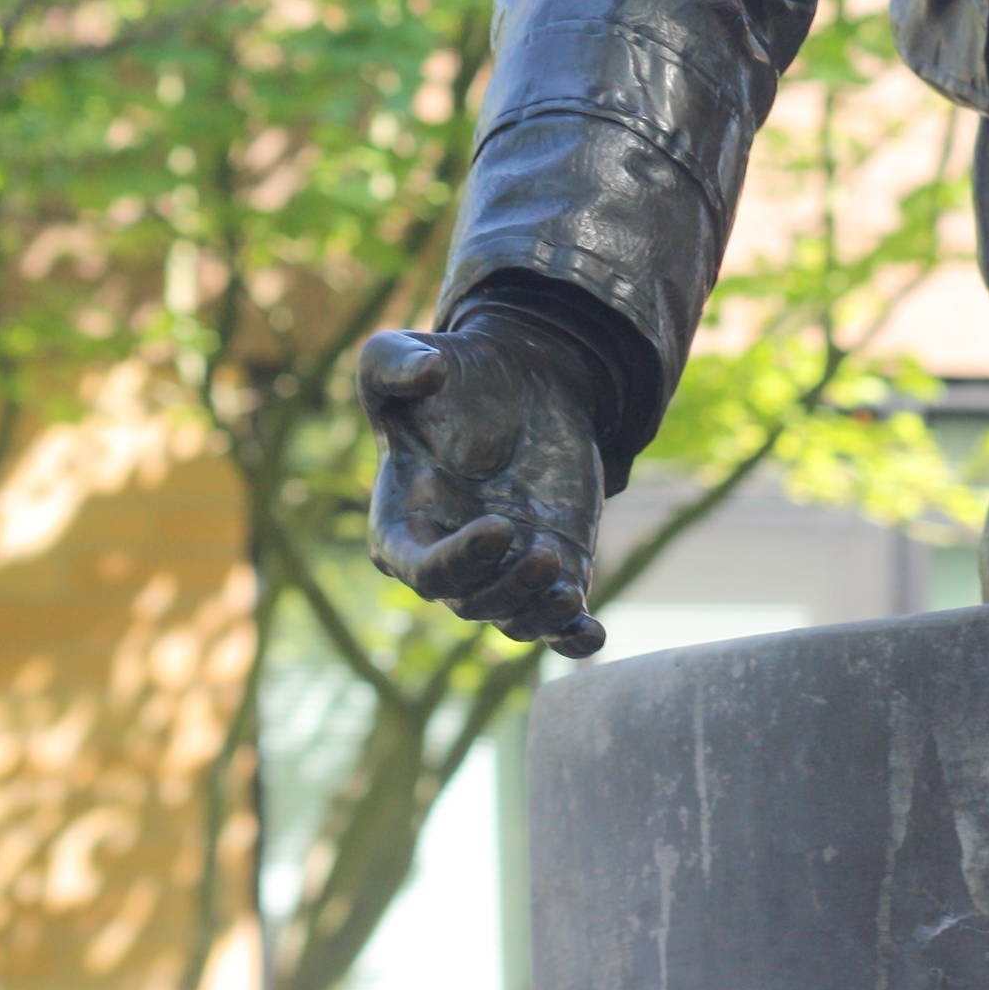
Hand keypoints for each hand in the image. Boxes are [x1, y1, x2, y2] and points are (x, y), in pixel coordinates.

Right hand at [359, 323, 606, 656]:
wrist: (524, 379)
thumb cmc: (451, 372)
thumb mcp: (399, 354)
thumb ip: (396, 362)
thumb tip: (428, 373)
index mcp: (403, 521)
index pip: (419, 568)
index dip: (454, 562)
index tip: (498, 528)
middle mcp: (451, 555)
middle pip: (470, 601)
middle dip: (507, 588)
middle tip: (544, 553)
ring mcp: (503, 565)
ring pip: (512, 617)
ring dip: (538, 615)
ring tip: (569, 595)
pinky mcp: (552, 563)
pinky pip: (557, 621)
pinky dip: (571, 636)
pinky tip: (591, 635)